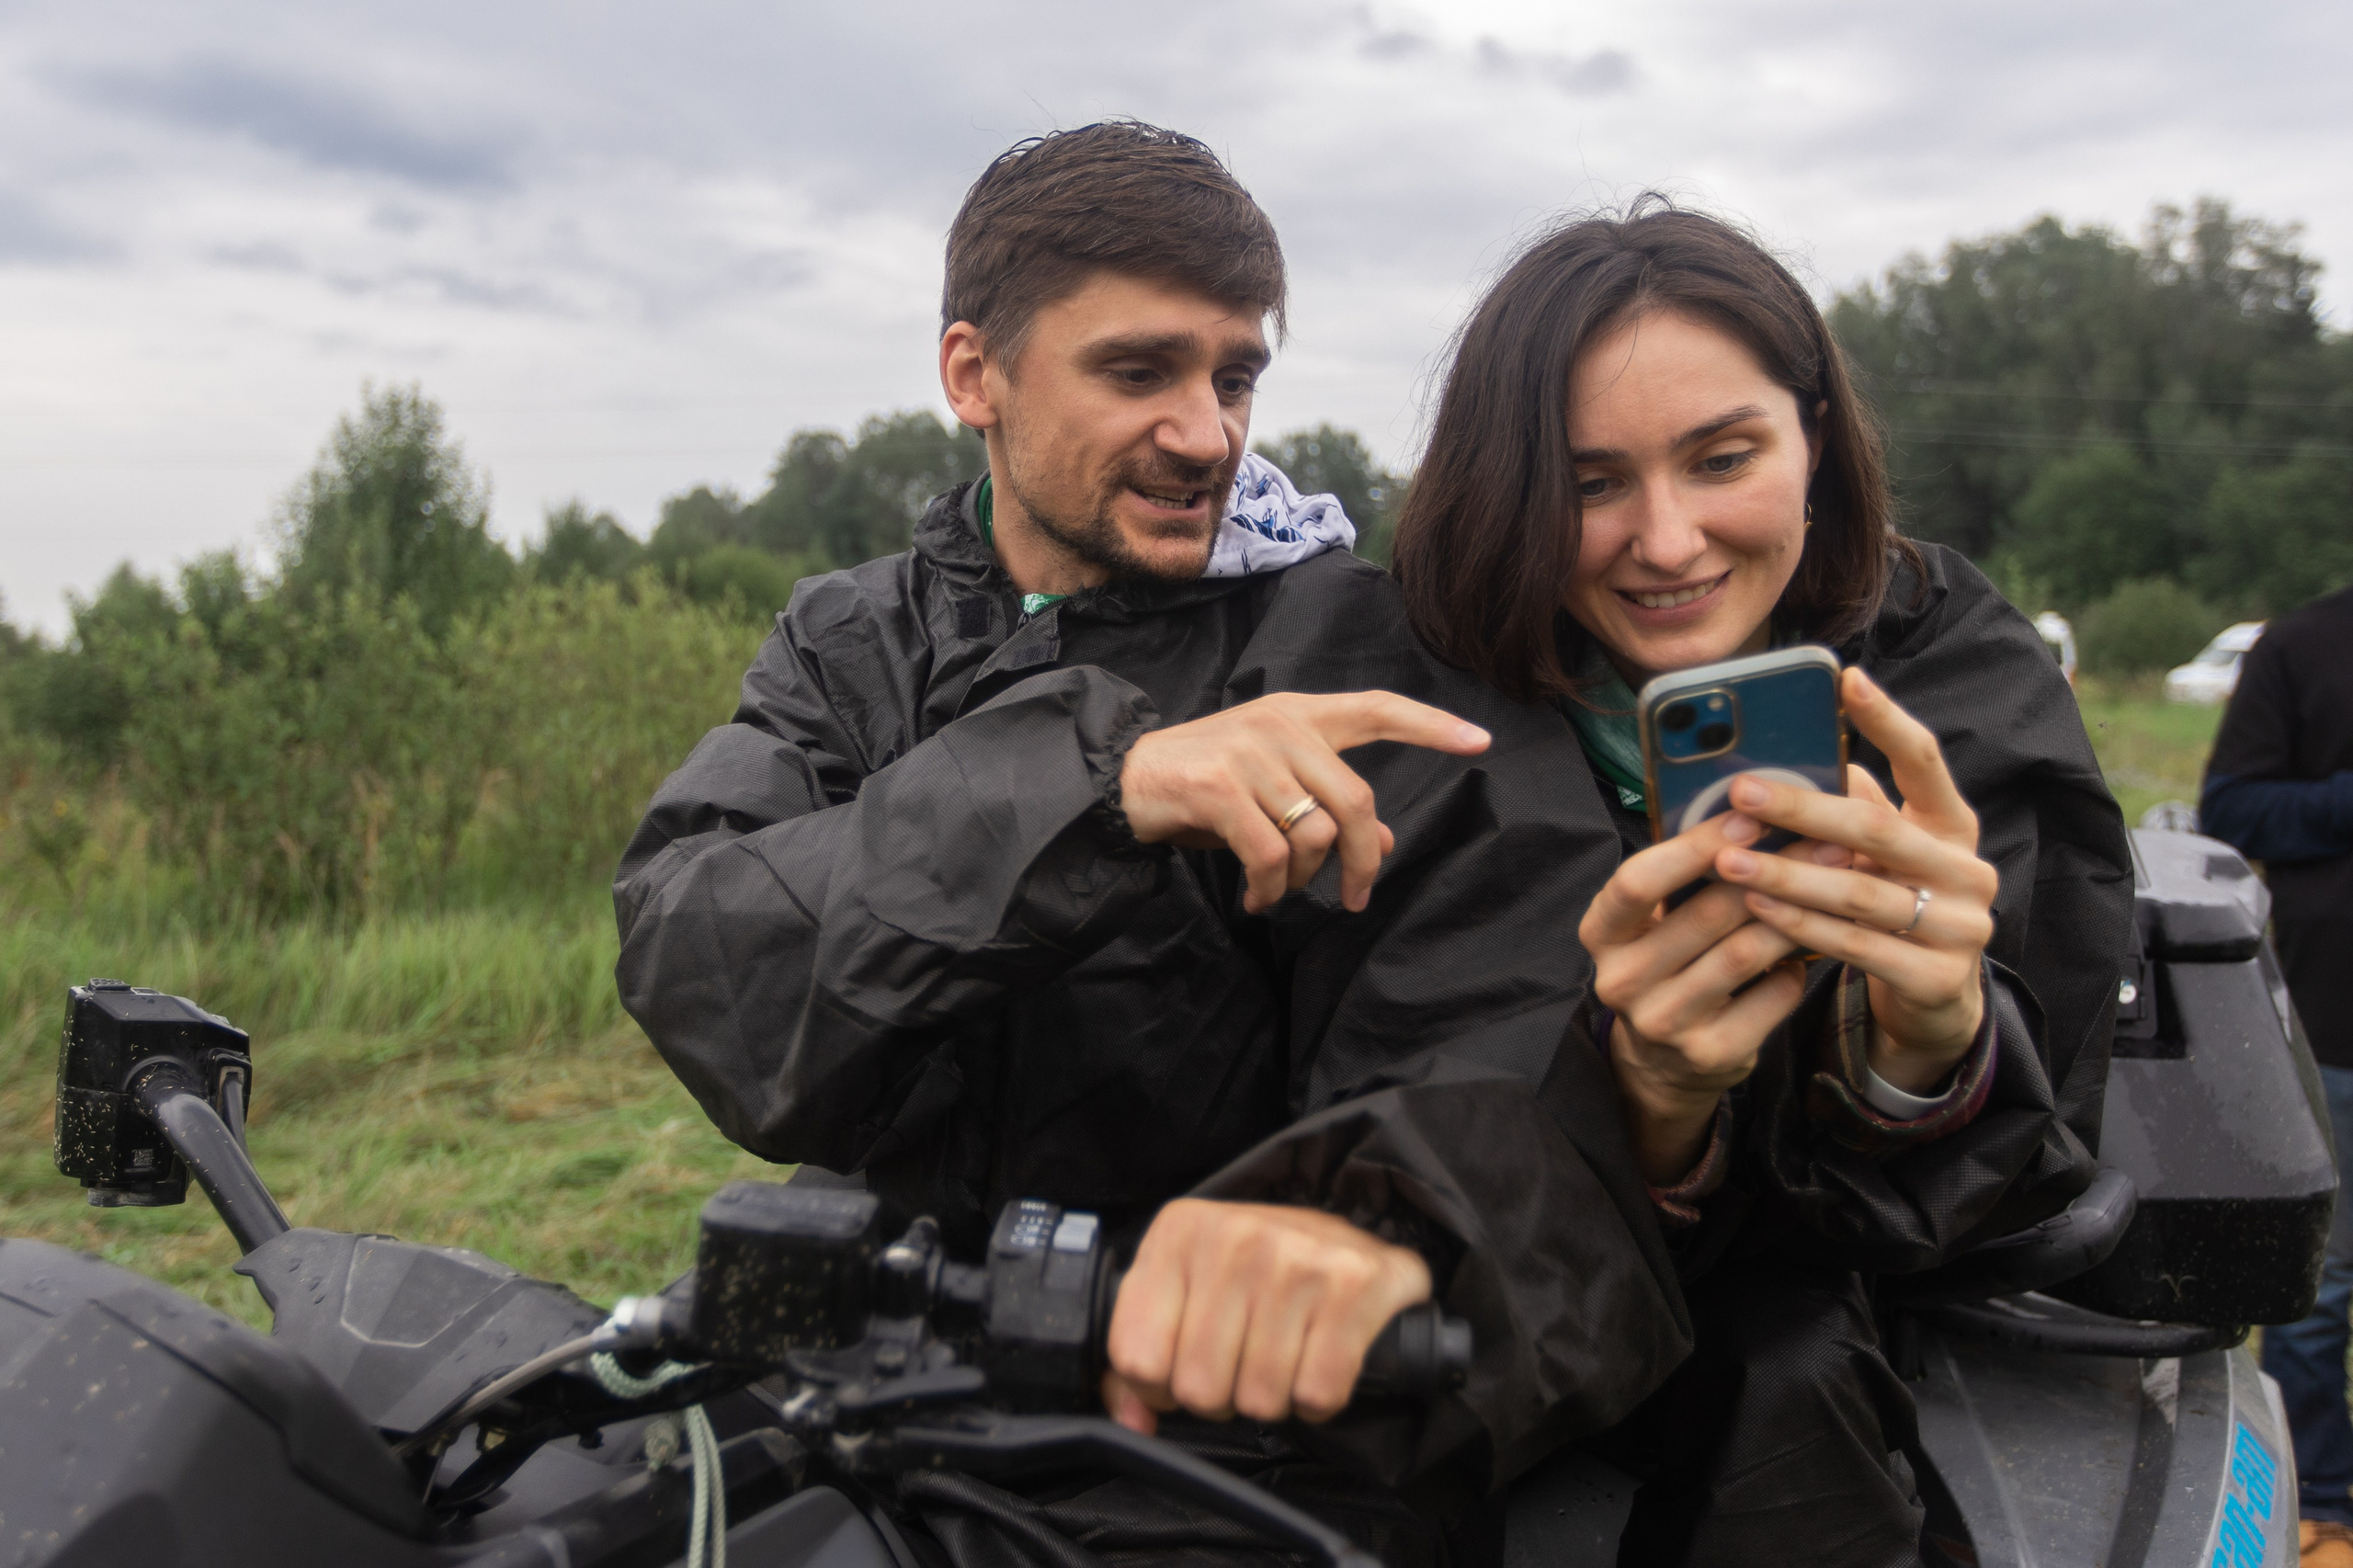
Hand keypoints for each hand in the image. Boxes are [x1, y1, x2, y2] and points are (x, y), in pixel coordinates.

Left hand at [1100, 1199, 1432, 1433]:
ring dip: (1271, 1399)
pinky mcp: (1352, 1285)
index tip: (1184, 1370)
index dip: (1159, 1388)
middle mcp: (1234, 1237)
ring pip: (1259, 1399)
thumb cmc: (1259, 1271)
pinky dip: (1318, 1399)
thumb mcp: (1186, 1288)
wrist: (1351, 1238)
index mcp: (1179, 1233)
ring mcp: (1295, 1258)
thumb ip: (1142, 1355)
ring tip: (1281, 1360)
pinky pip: (1317, 1394)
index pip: (1136, 1357)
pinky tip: (1318, 1362)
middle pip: (1199, 1388)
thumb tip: (1131, 1422)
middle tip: (1242, 1365)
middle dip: (1221, 1397)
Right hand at [1119, 692, 1490, 913]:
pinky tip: (1255, 899)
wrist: (1124, 783)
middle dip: (1361, 862)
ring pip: (1313, 835)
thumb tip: (1384, 841)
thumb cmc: (1206, 790)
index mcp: (1300, 715)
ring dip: (1300, 881)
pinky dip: (1269, 889)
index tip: (1480, 740)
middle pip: (1356, 799)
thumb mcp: (1273, 793)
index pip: (1377, 708)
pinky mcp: (1218, 787)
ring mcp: (1249, 752)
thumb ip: (1328, 809)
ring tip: (1275, 893)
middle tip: (1354, 900)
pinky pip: (1271, 855)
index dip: (1430, 727)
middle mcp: (1280, 724)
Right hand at [1581, 812, 1815, 1182]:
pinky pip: (1773, 995)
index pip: (1638, 882)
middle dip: (1771, 869)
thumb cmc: (1669, 962)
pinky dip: (1798, 965)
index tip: (1750, 815)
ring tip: (1837, 879)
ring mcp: (1665, 1022)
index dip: (1695, 847)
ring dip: (1798, 911)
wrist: (1662, 1062)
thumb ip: (1686, 874)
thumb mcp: (1655, 919)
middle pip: (1705, 914)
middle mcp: (1623, 980)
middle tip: (1825, 837)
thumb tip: (1756, 805)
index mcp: (1601, 934)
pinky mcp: (1711, 1053)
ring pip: (1746, 952)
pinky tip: (1814, 945)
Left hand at [1708, 668, 1999, 1091]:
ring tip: (1729, 860)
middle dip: (1803, 809)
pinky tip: (1757, 910)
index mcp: (1954, 825)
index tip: (1847, 679)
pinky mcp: (1937, 978)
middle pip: (1877, 829)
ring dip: (1786, 875)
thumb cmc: (1893, 904)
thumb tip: (1786, 754)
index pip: (1926, 761)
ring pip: (1860, 894)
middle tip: (1742, 790)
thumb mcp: (1882, 855)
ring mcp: (1960, 927)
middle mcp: (1968, 871)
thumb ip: (1853, 807)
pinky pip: (1856, 946)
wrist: (1935, 999)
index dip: (1888, 720)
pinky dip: (1801, 926)